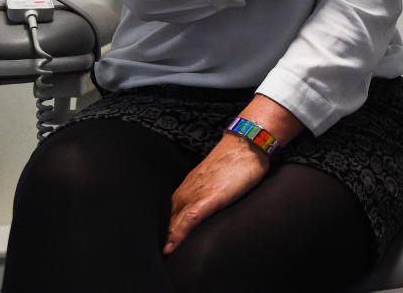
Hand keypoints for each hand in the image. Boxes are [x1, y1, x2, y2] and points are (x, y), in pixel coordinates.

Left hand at [164, 133, 268, 254]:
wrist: (246, 144)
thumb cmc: (234, 161)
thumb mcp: (214, 180)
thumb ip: (205, 194)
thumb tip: (202, 210)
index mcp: (185, 190)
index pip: (168, 217)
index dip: (164, 233)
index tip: (160, 247)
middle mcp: (185, 193)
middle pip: (167, 222)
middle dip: (161, 238)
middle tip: (157, 256)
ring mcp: (195, 196)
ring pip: (173, 224)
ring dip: (166, 240)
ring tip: (161, 258)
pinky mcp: (208, 199)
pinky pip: (188, 220)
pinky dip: (179, 234)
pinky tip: (172, 247)